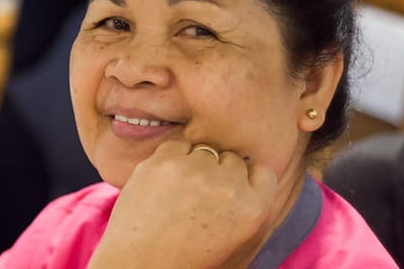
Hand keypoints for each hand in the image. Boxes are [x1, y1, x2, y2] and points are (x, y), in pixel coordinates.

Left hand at [89, 140, 278, 267]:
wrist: (141, 263)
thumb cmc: (186, 255)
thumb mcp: (234, 236)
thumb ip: (245, 202)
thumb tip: (245, 168)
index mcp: (252, 209)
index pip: (262, 171)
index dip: (243, 177)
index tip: (228, 187)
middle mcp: (228, 187)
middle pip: (231, 158)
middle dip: (216, 173)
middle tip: (196, 197)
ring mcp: (195, 171)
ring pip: (203, 150)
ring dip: (193, 164)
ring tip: (177, 194)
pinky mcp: (165, 162)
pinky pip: (175, 146)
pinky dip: (169, 159)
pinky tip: (162, 185)